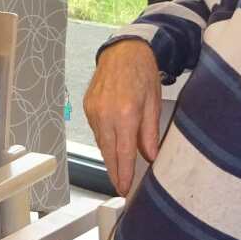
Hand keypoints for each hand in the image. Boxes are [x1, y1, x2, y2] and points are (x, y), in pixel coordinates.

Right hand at [83, 38, 163, 194]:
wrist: (123, 50)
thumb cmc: (142, 72)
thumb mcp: (154, 102)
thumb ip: (150, 132)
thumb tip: (150, 156)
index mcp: (125, 114)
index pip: (124, 153)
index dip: (124, 174)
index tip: (124, 189)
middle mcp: (105, 114)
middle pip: (108, 153)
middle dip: (114, 172)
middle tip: (120, 187)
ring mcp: (93, 111)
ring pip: (101, 143)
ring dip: (109, 157)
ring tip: (118, 170)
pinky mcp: (87, 107)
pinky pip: (96, 131)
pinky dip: (105, 140)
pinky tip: (112, 145)